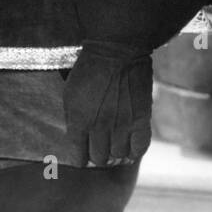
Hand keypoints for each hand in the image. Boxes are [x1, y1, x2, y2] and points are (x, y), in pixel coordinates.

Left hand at [63, 40, 152, 166]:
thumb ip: (73, 119)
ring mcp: (122, 125)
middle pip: (99, 158)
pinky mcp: (141, 120)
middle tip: (97, 150)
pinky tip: (129, 148)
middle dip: (96, 156)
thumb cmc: (87, 70)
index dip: (79, 159)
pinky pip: (139, 149)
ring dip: (115, 155)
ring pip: (119, 156)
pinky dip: (134, 152)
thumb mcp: (69, 94)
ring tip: (113, 148)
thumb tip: (76, 137)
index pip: (78, 155)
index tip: (81, 156)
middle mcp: (100, 127)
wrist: (116, 52)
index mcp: (79, 120)